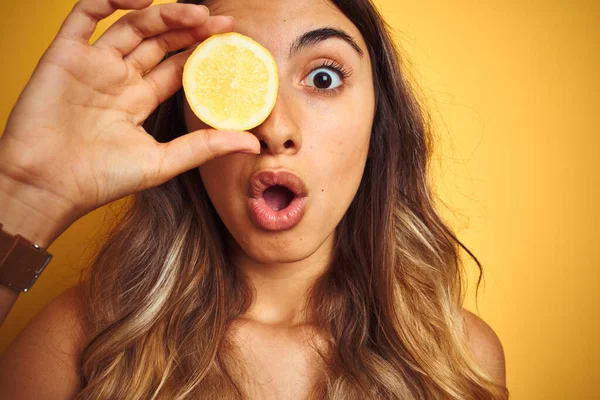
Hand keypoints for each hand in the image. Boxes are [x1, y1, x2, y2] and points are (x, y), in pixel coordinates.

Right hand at [0, 0, 258, 221]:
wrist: (47, 185)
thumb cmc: (101, 179)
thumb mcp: (163, 163)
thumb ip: (205, 147)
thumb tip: (254, 144)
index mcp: (140, 100)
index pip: (177, 67)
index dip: (202, 52)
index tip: (230, 42)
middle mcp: (119, 79)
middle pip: (160, 42)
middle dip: (190, 30)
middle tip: (221, 23)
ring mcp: (92, 64)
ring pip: (131, 25)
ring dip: (163, 14)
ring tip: (194, 12)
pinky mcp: (64, 54)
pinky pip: (85, 14)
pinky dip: (109, 0)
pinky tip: (142, 0)